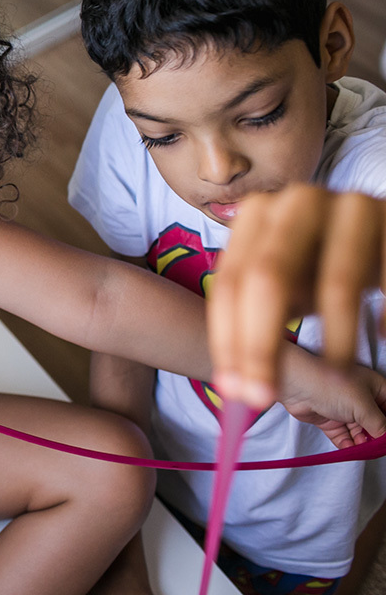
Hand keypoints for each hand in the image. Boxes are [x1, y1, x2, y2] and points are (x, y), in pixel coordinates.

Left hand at [209, 183, 385, 408]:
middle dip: (260, 345)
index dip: (228, 339)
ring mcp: (348, 205)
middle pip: (268, 278)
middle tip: (263, 396)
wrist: (384, 231)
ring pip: (336, 284)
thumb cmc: (322, 265)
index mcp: (257, 214)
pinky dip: (384, 317)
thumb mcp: (283, 282)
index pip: (229, 283)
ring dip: (335, 340)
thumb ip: (254, 316)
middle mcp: (297, 202)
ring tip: (336, 373)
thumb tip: (235, 385)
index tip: (233, 390)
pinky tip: (382, 335)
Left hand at [279, 360, 385, 448]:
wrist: (296, 384)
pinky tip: (352, 451)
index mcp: (375, 388)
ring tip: (364, 450)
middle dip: (377, 437)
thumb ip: (380, 426)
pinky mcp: (329, 420)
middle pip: (376, 423)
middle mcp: (361, 399)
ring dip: (363, 443)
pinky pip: (343, 436)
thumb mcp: (363, 406)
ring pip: (360, 432)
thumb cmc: (332, 386)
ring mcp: (345, 410)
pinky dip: (348, 445)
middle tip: (378, 449)